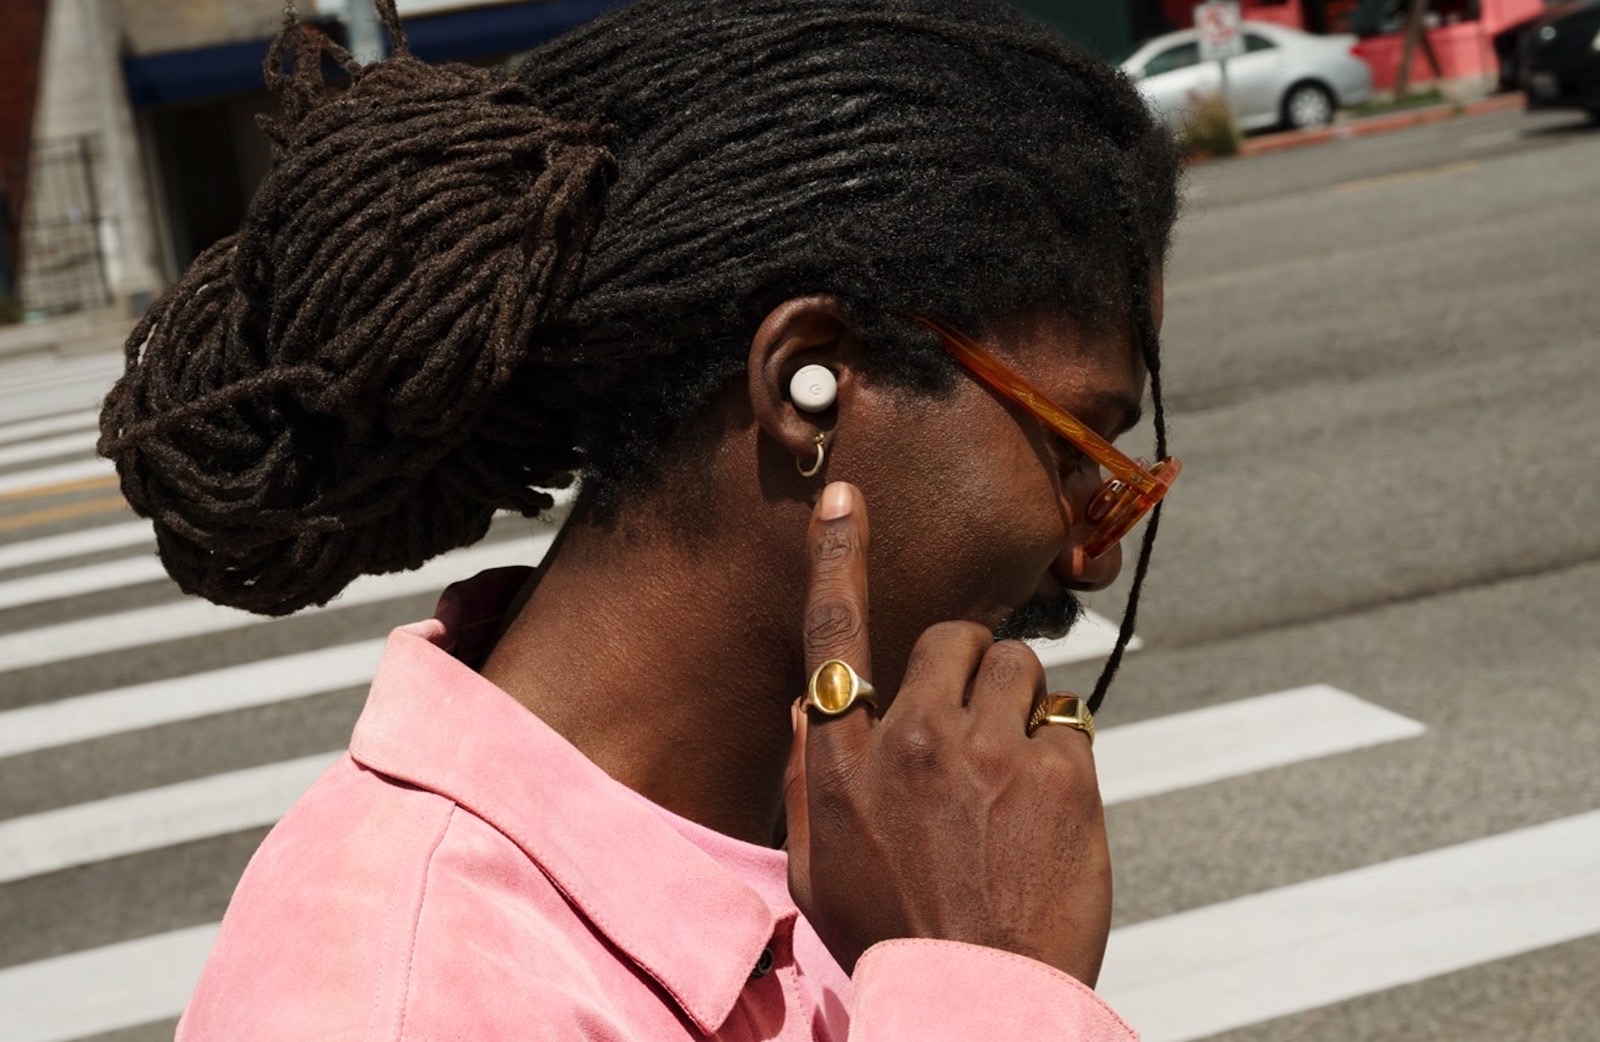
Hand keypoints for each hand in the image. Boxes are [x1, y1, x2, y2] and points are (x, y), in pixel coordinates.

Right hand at [783, 482, 1111, 984]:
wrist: (977, 999)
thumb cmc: (890, 937)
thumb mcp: (817, 870)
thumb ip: (807, 779)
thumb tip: (808, 707)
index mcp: (844, 761)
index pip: (833, 636)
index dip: (836, 558)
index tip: (844, 499)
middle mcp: (912, 740)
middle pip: (951, 637)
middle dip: (966, 668)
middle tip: (973, 728)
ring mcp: (989, 752)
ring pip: (1018, 665)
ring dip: (1017, 704)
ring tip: (1012, 774)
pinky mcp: (1059, 774)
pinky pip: (1065, 720)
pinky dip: (1058, 754)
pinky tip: (1045, 810)